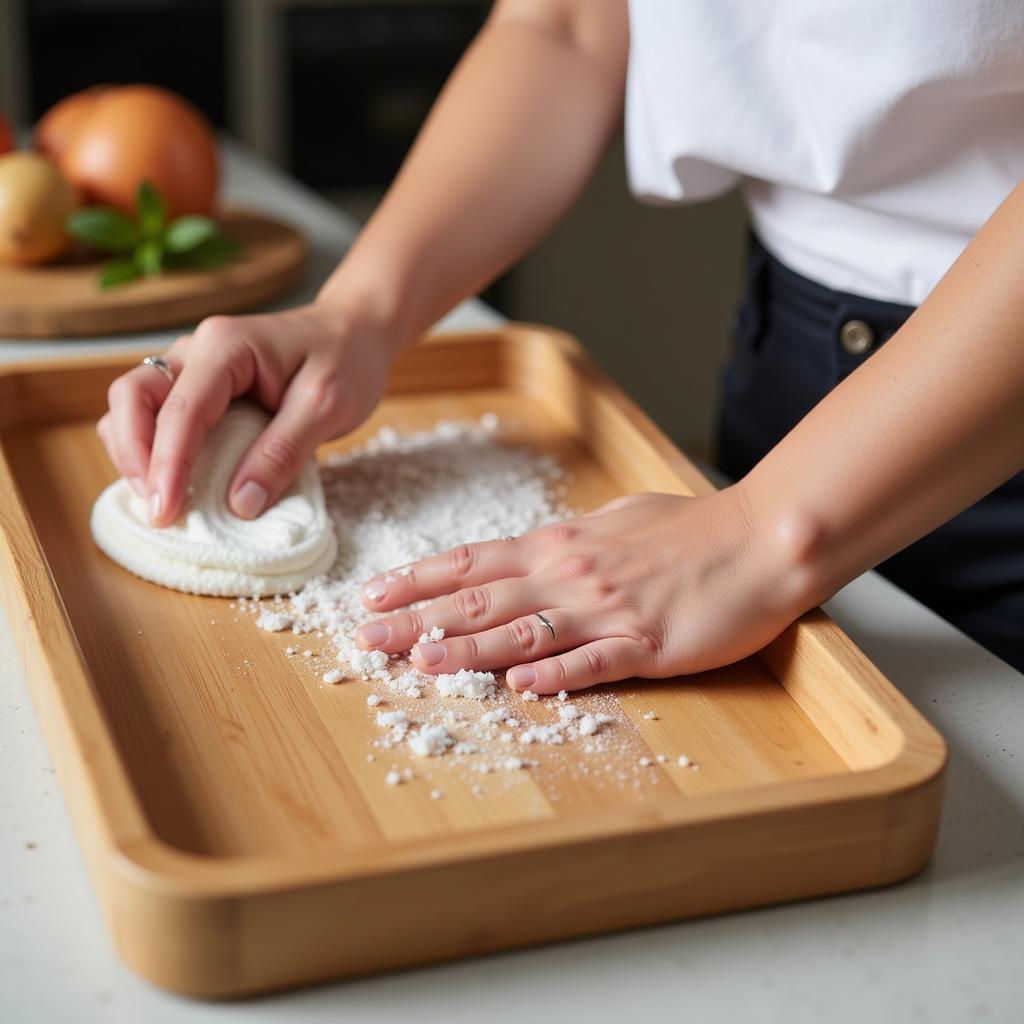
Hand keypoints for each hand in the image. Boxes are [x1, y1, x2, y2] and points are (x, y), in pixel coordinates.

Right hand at [96, 301, 395, 525]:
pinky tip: (173, 483)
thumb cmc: (347, 361)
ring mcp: (192, 365)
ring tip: (161, 500)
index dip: (168, 465)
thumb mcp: (328, 407)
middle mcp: (197, 350)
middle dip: (134, 456)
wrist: (356, 331)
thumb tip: (240, 505)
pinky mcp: (198, 386)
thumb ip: (284, 452)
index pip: (181, 410)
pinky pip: (156, 416)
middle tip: (158, 508)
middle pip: (132, 397)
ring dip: (136, 454)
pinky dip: (154, 450)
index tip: (165, 512)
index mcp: (227, 347)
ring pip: (134, 406)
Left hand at [355, 488, 816, 693]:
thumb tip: (544, 546)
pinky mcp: (646, 642)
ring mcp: (606, 609)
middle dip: (417, 620)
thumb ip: (576, 537)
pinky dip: (555, 675)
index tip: (375, 592)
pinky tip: (519, 688)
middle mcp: (571, 575)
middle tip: (366, 636)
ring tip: (418, 663)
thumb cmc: (693, 527)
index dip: (420, 580)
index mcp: (561, 545)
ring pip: (522, 632)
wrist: (761, 537)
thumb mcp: (620, 518)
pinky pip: (593, 662)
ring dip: (466, 650)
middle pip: (480, 599)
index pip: (473, 561)